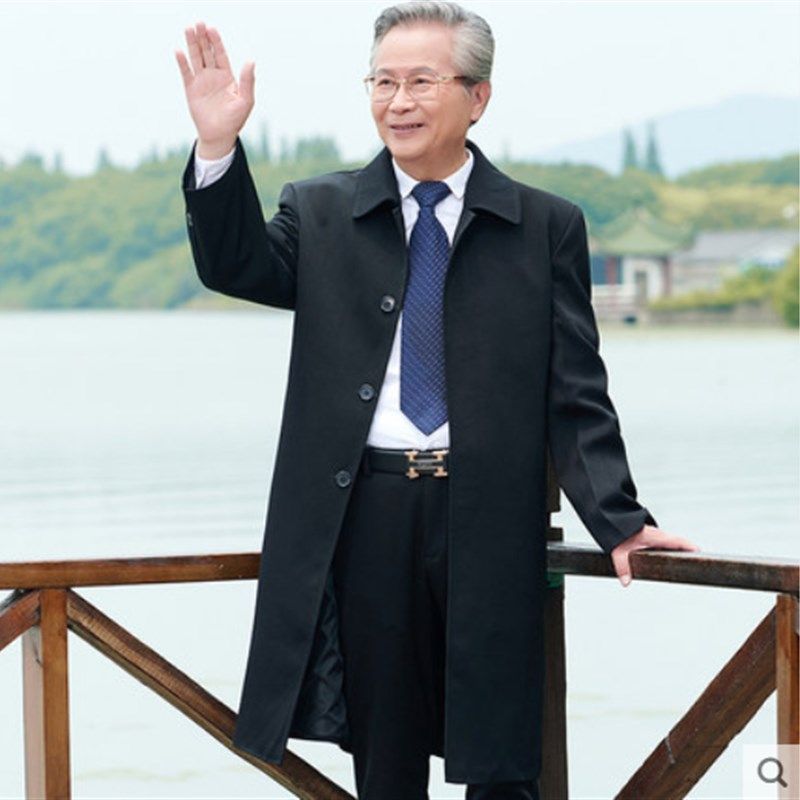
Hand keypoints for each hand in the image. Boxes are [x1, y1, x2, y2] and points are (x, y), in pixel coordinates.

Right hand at [175, 22, 254, 158]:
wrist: (219, 136)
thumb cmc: (235, 120)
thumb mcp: (245, 100)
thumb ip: (247, 81)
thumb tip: (250, 61)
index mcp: (227, 77)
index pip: (221, 54)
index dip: (216, 41)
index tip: (212, 29)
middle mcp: (213, 76)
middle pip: (207, 52)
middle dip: (203, 38)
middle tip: (199, 24)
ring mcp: (201, 82)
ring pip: (196, 58)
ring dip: (192, 44)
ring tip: (188, 29)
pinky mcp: (191, 90)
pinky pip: (186, 73)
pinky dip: (182, 62)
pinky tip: (179, 51)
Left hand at [611, 524, 699, 587]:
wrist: (615, 522)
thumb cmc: (619, 534)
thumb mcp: (619, 551)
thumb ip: (623, 567)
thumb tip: (626, 582)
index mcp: (655, 537)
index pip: (677, 541)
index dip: (689, 546)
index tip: (700, 552)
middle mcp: (660, 536)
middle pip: (680, 543)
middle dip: (690, 551)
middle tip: (702, 562)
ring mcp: (659, 537)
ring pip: (675, 544)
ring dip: (683, 551)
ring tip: (693, 564)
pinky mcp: (655, 539)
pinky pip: (669, 545)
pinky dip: (676, 550)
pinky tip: (676, 562)